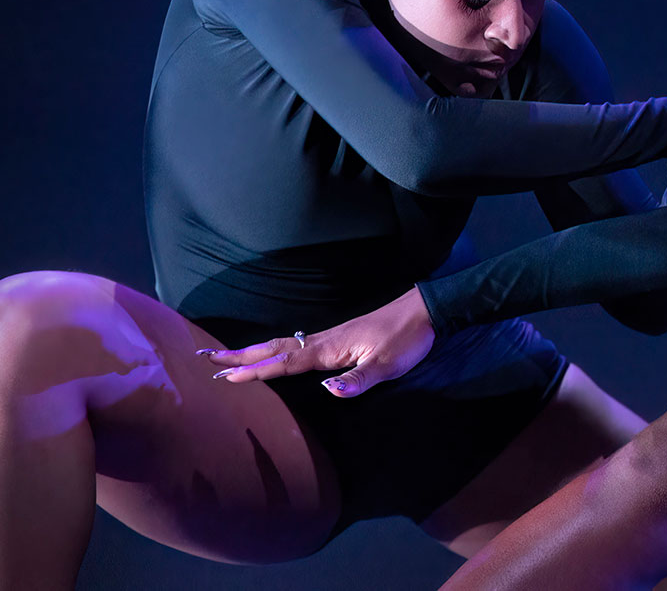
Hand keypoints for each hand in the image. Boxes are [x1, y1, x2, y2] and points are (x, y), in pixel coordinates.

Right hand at [196, 288, 434, 396]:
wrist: (425, 311)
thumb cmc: (407, 339)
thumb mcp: (389, 365)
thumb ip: (359, 381)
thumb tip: (328, 392)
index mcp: (330, 349)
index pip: (285, 363)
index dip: (255, 372)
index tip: (225, 378)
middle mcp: (323, 341)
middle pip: (273, 349)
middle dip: (240, 356)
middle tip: (206, 359)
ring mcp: (329, 337)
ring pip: (282, 344)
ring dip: (253, 351)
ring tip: (226, 357)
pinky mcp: (338, 338)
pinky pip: (296, 344)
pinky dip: (274, 349)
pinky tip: (272, 354)